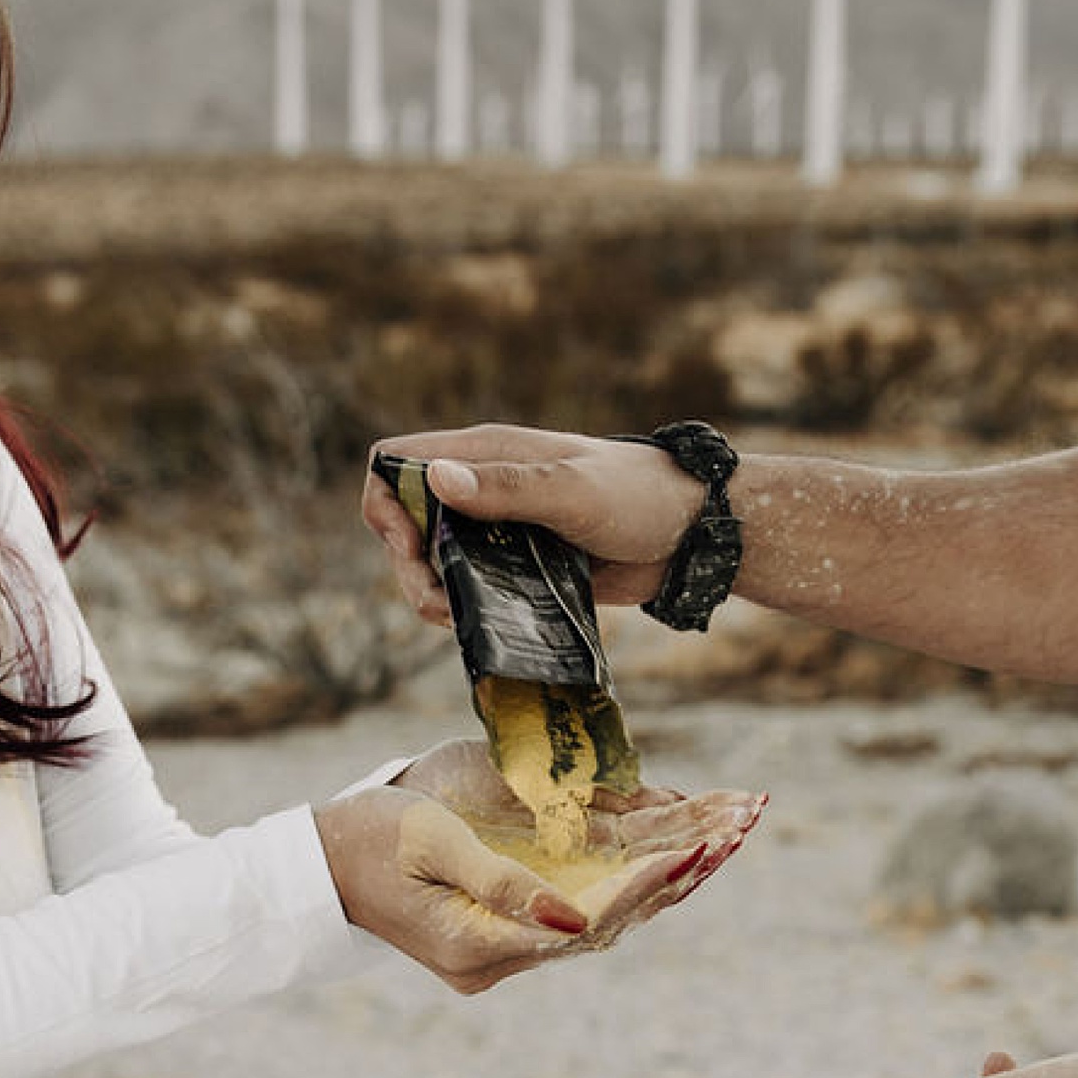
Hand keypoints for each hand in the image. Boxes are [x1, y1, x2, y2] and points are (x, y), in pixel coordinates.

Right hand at [362, 425, 702, 627]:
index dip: (386, 501)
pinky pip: (469, 588)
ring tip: (457, 616)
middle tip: (435, 599)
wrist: (690, 537)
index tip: (410, 543)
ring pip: (431, 561)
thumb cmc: (637, 496)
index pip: (396, 461)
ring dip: (431, 592)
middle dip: (405, 564)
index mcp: (483, 454)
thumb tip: (435, 479)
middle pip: (404, 521)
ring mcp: (497, 530)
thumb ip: (507, 487)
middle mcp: (481, 488)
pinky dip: (462, 607)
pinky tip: (481, 623)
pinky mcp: (516, 567)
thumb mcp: (571, 490)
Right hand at [397, 736, 763, 944]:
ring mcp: (507, 946)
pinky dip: (635, 878)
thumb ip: (502, 881)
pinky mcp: (512, 927)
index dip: (640, 886)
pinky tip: (680, 849)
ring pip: (607, 916)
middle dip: (675, 876)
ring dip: (668, 876)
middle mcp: (501, 956)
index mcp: (477, 944)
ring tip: (730, 834)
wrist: (323, 865)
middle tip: (738, 831)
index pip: (583, 921)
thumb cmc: (369, 840)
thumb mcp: (430, 844)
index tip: (693, 851)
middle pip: (609, 923)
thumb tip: (572, 920)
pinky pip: (589, 906)